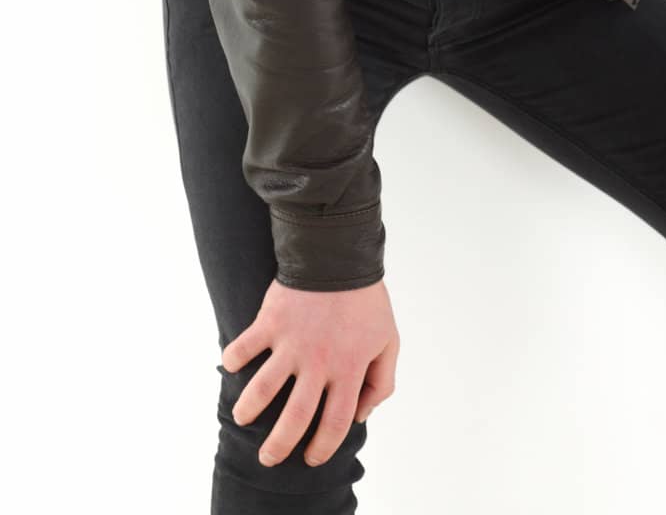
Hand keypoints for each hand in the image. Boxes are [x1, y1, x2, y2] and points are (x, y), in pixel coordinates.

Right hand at [221, 276, 399, 467]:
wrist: (340, 253)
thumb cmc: (365, 299)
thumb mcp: (388, 340)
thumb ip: (381, 381)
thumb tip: (361, 414)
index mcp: (349, 368)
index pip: (335, 423)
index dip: (323, 447)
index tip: (311, 458)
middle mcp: (318, 362)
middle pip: (295, 419)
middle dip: (279, 446)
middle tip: (268, 458)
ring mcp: (292, 342)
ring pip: (262, 390)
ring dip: (248, 409)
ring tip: (242, 417)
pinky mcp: (271, 322)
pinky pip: (244, 346)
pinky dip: (233, 358)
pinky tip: (231, 365)